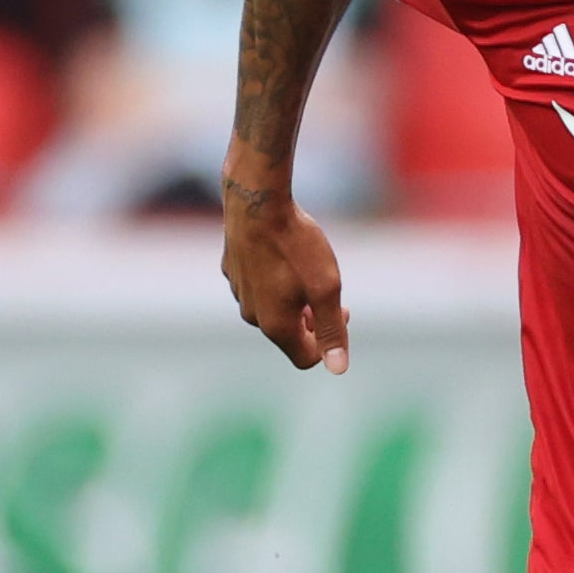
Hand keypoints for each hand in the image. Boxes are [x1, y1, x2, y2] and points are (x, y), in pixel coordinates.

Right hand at [220, 172, 350, 372]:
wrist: (257, 203)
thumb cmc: (296, 245)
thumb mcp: (326, 289)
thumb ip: (332, 330)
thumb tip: (337, 369)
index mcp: (275, 326)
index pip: (306, 358)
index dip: (328, 342)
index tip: (341, 311)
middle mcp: (252, 315)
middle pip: (289, 334)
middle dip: (313, 321)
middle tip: (328, 292)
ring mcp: (239, 292)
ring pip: (273, 309)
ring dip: (294, 300)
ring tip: (306, 271)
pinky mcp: (232, 270)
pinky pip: (258, 287)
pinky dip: (275, 280)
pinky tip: (283, 254)